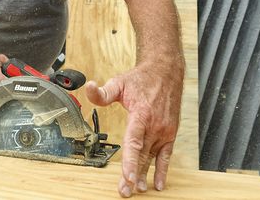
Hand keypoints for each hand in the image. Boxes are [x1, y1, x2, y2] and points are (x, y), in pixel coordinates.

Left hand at [85, 64, 181, 197]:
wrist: (166, 72)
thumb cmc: (142, 79)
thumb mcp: (119, 82)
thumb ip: (103, 92)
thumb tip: (89, 88)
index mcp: (142, 115)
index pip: (134, 143)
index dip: (130, 162)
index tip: (128, 178)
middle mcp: (155, 125)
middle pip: (142, 155)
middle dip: (134, 175)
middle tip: (125, 191)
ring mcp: (164, 131)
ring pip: (153, 157)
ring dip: (145, 174)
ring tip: (138, 189)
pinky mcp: (170, 133)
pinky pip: (166, 155)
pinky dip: (162, 170)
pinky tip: (158, 183)